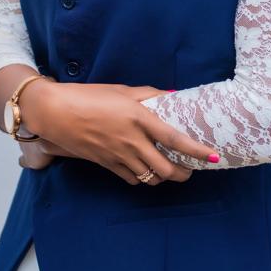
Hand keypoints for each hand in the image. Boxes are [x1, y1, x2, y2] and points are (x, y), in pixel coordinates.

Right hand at [20, 79, 218, 186]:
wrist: (56, 112)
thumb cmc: (89, 96)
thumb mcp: (122, 90)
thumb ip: (149, 95)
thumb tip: (171, 96)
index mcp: (139, 118)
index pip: (175, 139)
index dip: (197, 151)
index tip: (213, 157)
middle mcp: (132, 141)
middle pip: (166, 169)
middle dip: (184, 173)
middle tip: (191, 170)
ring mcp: (119, 155)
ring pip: (151, 178)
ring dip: (164, 178)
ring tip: (171, 171)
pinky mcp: (107, 164)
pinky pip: (132, 179)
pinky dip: (143, 179)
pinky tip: (146, 171)